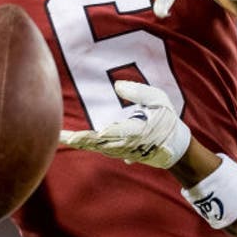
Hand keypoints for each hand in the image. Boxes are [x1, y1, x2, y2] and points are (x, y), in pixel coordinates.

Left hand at [59, 81, 190, 168]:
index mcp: (138, 132)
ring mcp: (122, 151)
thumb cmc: (167, 120)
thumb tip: (117, 85)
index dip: (103, 134)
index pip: (117, 133)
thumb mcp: (159, 101)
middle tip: (64, 137)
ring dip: (80, 142)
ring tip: (63, 137)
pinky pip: (99, 148)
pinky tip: (70, 139)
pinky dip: (85, 144)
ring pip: (97, 147)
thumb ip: (139, 92)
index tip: (90, 134)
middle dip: (83, 140)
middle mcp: (127, 144)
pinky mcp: (118, 151)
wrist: (174, 147)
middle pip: (101, 143)